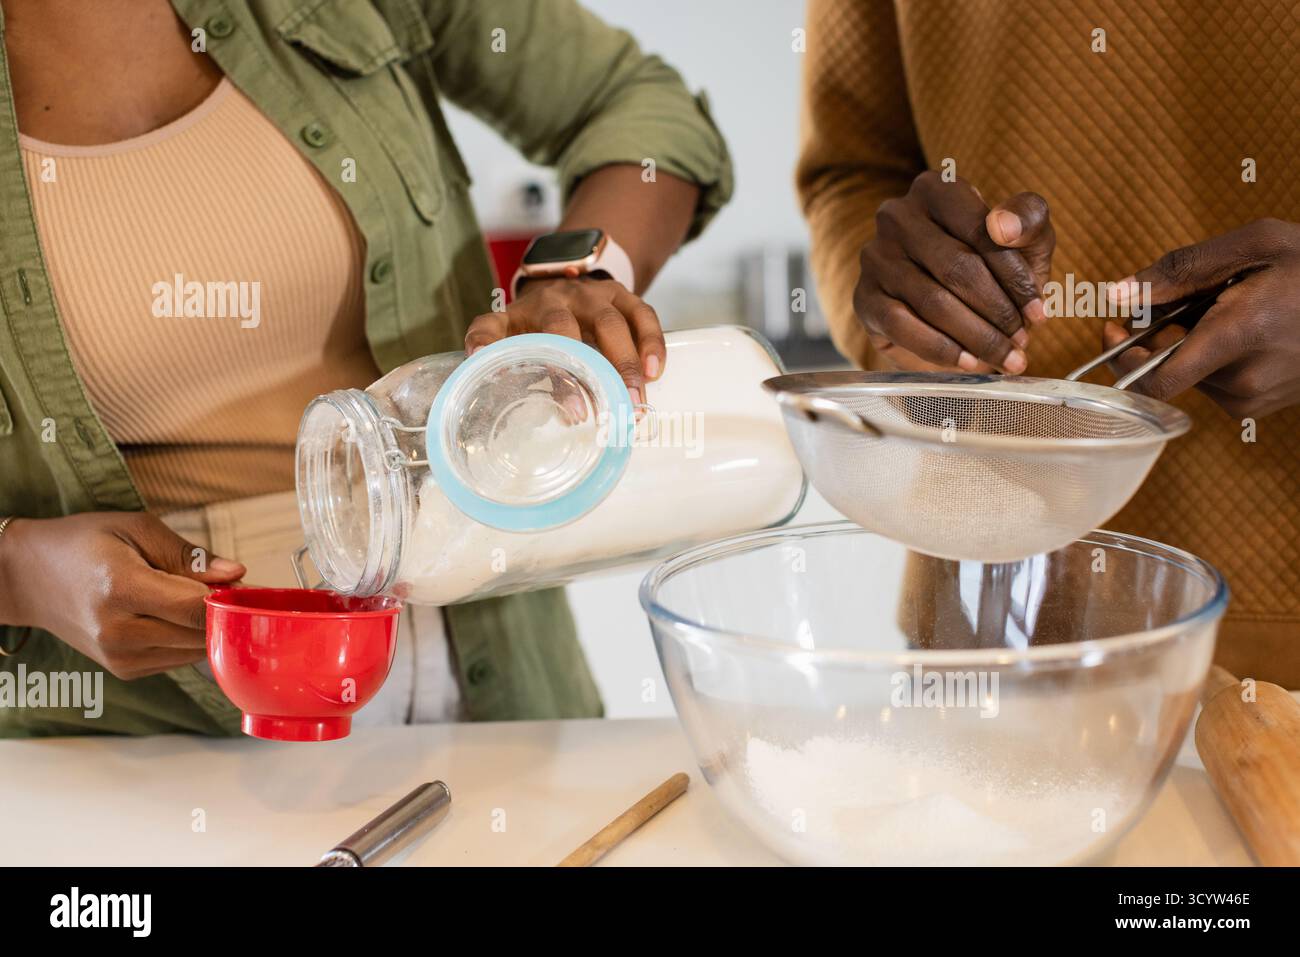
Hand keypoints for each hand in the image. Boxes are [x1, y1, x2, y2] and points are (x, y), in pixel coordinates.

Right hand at [0, 512, 244, 678]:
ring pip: (195, 651)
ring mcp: (120, 657)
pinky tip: (172, 615)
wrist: (30, 577)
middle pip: (200, 633)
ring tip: (191, 596)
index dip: (226, 597)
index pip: (195, 607)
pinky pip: (179, 659)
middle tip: (225, 587)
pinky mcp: (124, 671)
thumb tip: (236, 574)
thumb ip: (188, 555)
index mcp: (121, 590)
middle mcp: (118, 632)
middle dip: (222, 612)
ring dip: (206, 627)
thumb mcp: (137, 529)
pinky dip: (187, 638)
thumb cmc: (86, 543)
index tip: (239, 582)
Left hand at [464, 277, 664, 404]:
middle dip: (586, 371)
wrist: (561, 278)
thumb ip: (490, 347)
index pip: (520, 337)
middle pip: (568, 328)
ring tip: (635, 401)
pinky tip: (656, 371)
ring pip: (611, 323)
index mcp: (522, 313)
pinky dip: (651, 342)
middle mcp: (557, 298)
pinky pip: (642, 314)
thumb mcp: (505, 330)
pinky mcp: (622, 294)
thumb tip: (476, 370)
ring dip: (625, 364)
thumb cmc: (534, 320)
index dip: (519, 368)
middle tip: (600, 411)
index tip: (546, 405)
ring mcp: (593, 295)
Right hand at [854, 170, 1054, 373]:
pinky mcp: (864, 297)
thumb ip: (1028, 219)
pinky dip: (941, 350)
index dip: (1015, 278)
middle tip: (1022, 342)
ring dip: (976, 337)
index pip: (980, 232)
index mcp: (936, 189)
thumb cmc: (991, 264)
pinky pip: (903, 326)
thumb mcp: (1024, 237)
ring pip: (933, 302)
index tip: (1039, 313)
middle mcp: (897, 216)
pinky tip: (969, 362)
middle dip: (997, 312)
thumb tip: (1003, 225)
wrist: (949, 304)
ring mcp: (876, 257)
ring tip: (1005, 357)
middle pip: (956, 269)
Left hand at [1104, 218, 1299, 418]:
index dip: (1121, 360)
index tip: (1111, 330)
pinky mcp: (1261, 407)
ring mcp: (1255, 400)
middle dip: (1156, 338)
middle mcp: (1245, 380)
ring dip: (1186, 345)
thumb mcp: (1255, 246)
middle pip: (1165, 371)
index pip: (1155, 381)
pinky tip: (1240, 329)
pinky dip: (1210, 357)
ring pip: (1188, 376)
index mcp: (1240, 337)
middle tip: (1175, 302)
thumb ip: (1181, 270)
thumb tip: (1119, 294)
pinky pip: (1212, 383)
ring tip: (1225, 309)